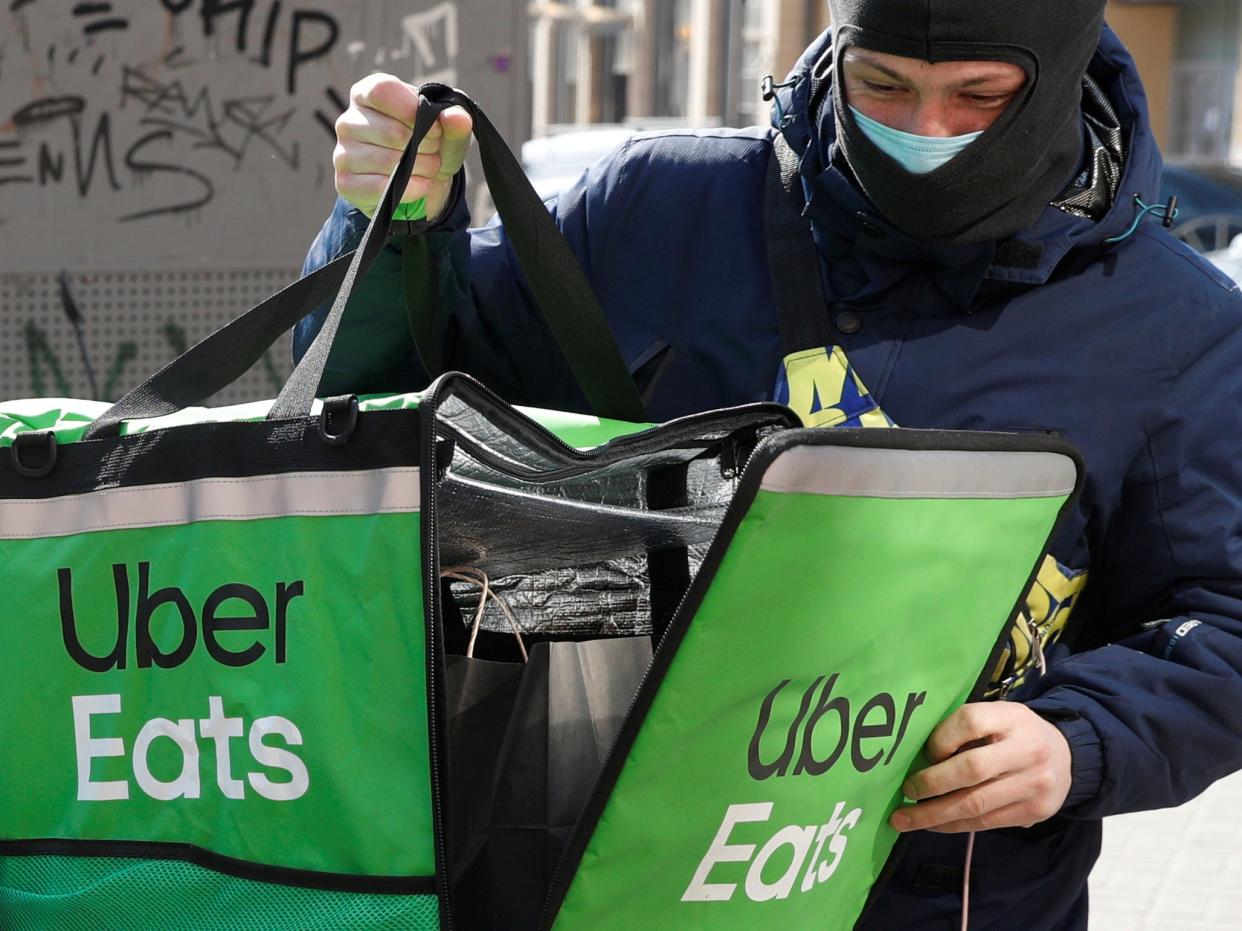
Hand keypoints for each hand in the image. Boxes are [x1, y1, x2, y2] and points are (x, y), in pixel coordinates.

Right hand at [334, 72, 473, 220]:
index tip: (435, 127)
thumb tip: (458, 118)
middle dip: (424, 146)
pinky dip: (410, 189)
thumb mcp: (448, 131)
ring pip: (388, 162)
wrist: (421, 183)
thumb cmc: (429, 146)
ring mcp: (343, 152)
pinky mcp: (345, 182)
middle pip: (391, 131)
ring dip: (421, 168)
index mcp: (368, 94)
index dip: (413, 111)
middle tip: (433, 151)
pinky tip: (421, 185)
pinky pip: (380, 188)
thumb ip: (455, 121)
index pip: (383, 91)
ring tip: (428, 167)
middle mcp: (348, 120)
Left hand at [889, 702, 1070, 833]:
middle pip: (972, 769)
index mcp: (1013, 718)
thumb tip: (918, 755)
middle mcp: (1028, 750)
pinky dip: (954, 825)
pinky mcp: (1034, 812)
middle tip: (906, 790)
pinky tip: (933, 824)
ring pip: (976, 804)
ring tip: (906, 818)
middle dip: (932, 783)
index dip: (941, 739)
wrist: (1067, 756)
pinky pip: (986, 823)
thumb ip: (963, 729)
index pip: (971, 722)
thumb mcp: (996, 716)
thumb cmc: (1014, 733)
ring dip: (935, 815)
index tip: (924, 752)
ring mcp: (1034, 784)